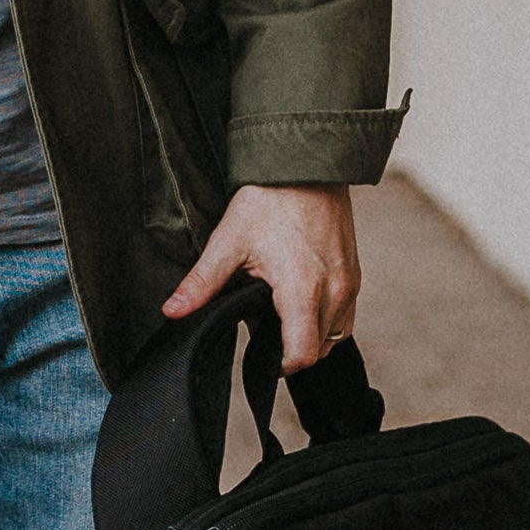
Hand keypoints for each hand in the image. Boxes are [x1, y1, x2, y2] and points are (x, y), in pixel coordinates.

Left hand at [163, 185, 359, 368]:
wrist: (306, 163)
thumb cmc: (270, 198)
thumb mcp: (228, 240)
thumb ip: (203, 282)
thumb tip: (173, 311)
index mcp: (303, 289)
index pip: (302, 355)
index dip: (280, 365)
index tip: (261, 355)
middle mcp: (335, 291)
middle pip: (319, 350)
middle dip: (290, 347)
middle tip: (263, 323)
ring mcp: (350, 283)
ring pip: (335, 335)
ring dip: (310, 335)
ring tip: (280, 310)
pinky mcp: (356, 274)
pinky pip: (344, 315)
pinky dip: (324, 318)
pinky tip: (300, 298)